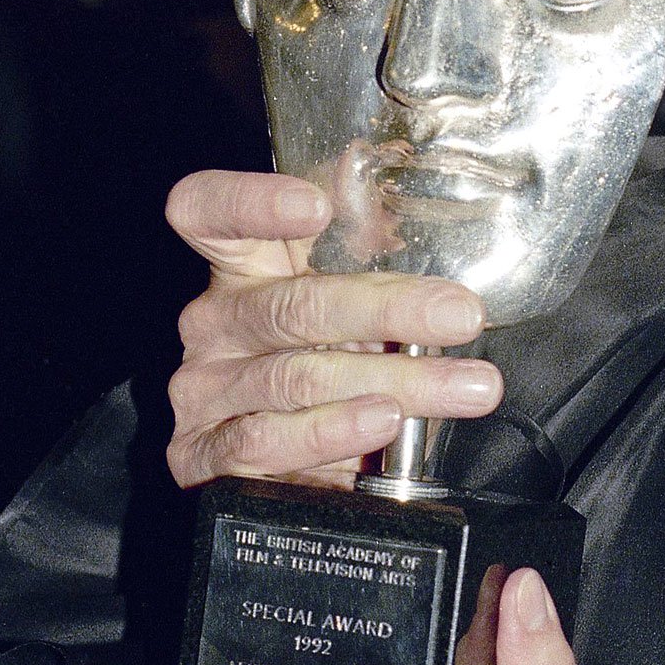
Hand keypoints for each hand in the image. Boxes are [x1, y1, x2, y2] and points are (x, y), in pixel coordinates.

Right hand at [165, 169, 503, 489]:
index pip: (209, 212)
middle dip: (387, 310)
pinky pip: (266, 442)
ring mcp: (204, 390)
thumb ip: (373, 265)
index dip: (251, 203)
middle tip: (461, 315)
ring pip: (296, 378)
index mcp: (241, 269)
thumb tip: (448, 235)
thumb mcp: (349, 306)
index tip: (316, 207)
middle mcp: (215, 323)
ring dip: (390, 382)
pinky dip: (330, 433)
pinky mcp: (204, 454)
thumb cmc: (328, 361)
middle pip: (291, 306)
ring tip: (454, 385)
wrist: (281, 462)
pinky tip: (381, 424)